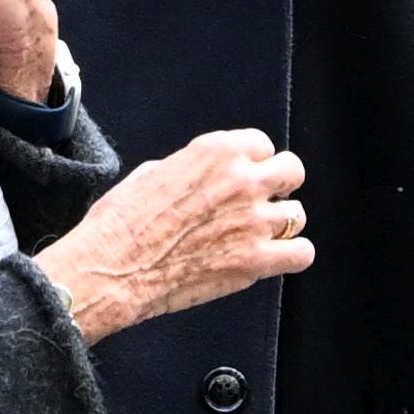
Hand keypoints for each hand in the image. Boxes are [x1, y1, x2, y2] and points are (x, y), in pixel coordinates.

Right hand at [36, 128, 313, 343]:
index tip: (245, 178)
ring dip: (281, 226)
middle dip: (278, 186)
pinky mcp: (255, 261)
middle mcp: (241, 180)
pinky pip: (302, 254)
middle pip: (291, 172)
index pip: (262, 145)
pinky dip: (292, 257)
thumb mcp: (153, 173)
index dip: (254, 164)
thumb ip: (192, 170)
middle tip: (261, 203)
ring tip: (258, 237)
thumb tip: (202, 177)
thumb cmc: (121, 224)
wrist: (112, 269)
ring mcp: (253, 221)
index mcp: (217, 152)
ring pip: (297, 215)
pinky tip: (274, 259)